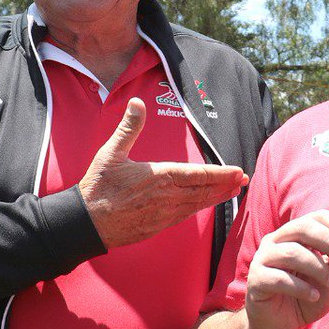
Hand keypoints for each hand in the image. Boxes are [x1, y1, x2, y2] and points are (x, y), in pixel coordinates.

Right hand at [79, 98, 248, 249]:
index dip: (222, 173)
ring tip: (232, 192)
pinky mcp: (158, 226)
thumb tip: (138, 102)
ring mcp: (164, 214)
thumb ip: (129, 127)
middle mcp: (167, 197)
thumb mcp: (111, 153)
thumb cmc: (97, 187)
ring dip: (216, 198)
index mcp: (160, 177)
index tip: (238, 171)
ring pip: (197, 205)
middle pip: (204, 190)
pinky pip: (185, 216)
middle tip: (244, 180)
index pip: (199, 174)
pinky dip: (199, 208)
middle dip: (226, 185)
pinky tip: (204, 205)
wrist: (85, 223)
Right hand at [245, 211, 328, 328]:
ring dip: (319, 267)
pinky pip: (279, 278)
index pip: (317, 217)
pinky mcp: (256, 280)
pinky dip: (301, 287)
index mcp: (295, 234)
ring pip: (292, 252)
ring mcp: (263, 259)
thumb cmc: (306, 297)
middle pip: (302, 226)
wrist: (280, 325)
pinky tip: (314, 296)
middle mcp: (276, 241)